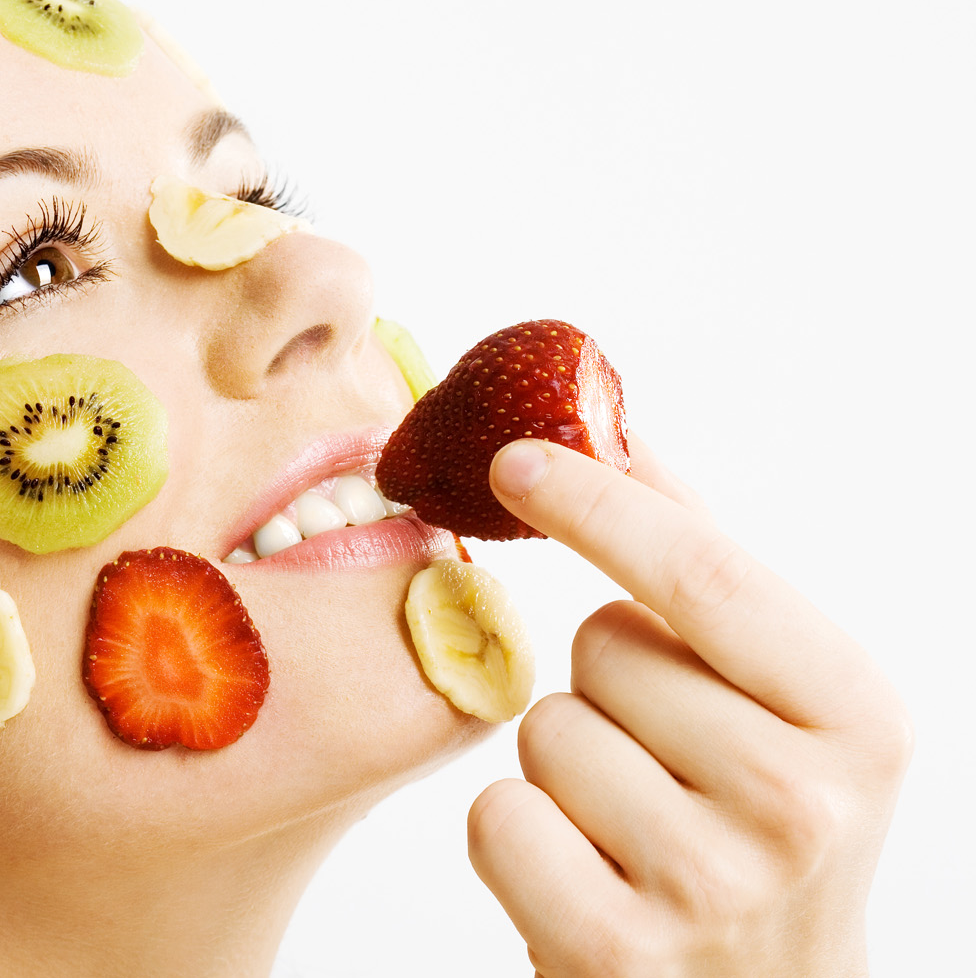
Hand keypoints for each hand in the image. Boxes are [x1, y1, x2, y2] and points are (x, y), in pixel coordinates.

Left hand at [465, 436, 911, 976]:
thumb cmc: (756, 822)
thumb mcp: (777, 697)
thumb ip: (700, 563)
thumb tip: (612, 427)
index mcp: (855, 714)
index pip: (701, 573)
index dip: (598, 504)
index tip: (514, 456)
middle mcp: (800, 801)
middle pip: (601, 649)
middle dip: (602, 680)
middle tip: (663, 753)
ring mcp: (711, 883)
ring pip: (544, 730)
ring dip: (563, 762)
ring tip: (632, 821)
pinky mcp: (615, 949)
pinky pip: (497, 817)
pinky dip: (518, 835)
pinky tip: (586, 874)